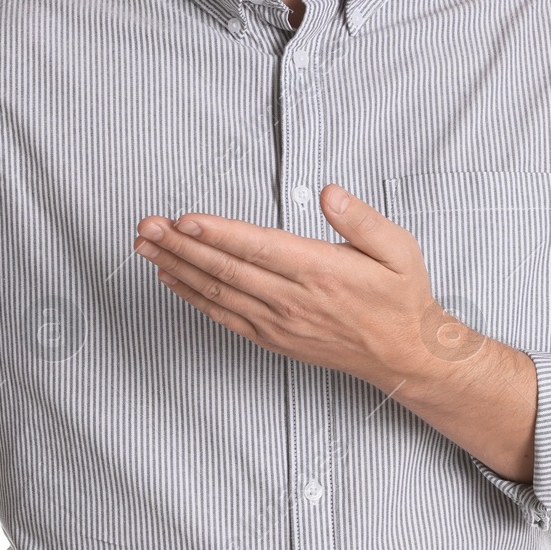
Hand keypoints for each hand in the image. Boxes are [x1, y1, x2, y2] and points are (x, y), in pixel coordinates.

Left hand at [133, 183, 466, 394]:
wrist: (405, 356)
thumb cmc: (400, 297)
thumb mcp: (398, 249)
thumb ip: (361, 219)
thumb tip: (329, 192)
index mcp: (321, 271)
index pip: (257, 248)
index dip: (217, 233)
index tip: (182, 219)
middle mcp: (294, 299)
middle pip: (226, 269)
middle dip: (180, 246)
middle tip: (146, 226)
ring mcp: (279, 323)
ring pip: (217, 292)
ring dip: (177, 268)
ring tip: (145, 246)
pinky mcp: (273, 339)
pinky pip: (224, 316)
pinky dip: (193, 297)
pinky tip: (171, 279)